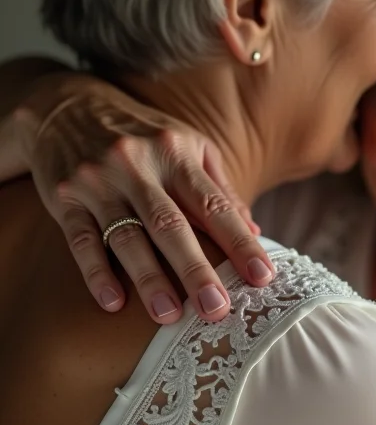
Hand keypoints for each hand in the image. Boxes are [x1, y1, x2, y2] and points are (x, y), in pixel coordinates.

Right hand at [12, 72, 273, 322]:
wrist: (67, 107)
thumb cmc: (144, 136)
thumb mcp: (187, 147)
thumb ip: (220, 188)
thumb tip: (254, 232)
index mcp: (176, 153)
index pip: (214, 204)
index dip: (240, 242)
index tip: (262, 277)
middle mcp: (138, 166)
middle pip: (171, 224)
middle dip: (196, 268)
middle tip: (217, 309)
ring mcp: (98, 181)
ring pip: (126, 236)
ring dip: (149, 278)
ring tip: (169, 317)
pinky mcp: (64, 197)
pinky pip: (80, 240)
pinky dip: (96, 273)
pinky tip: (113, 303)